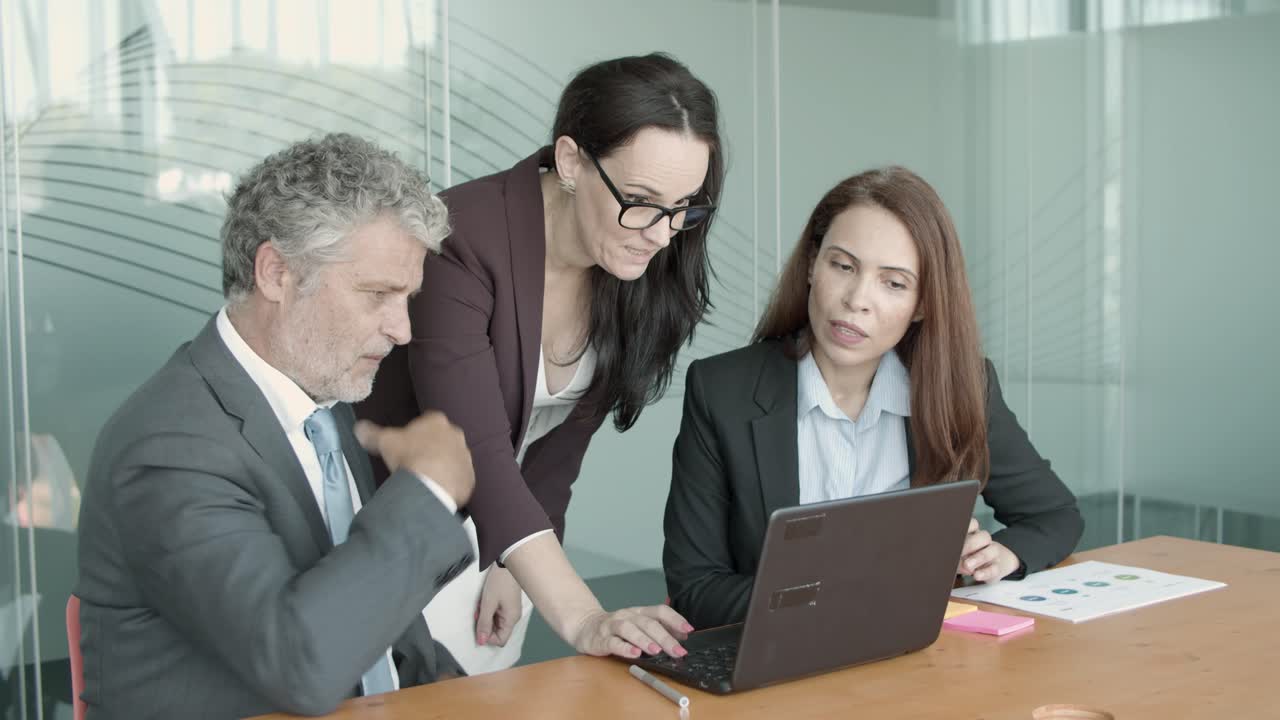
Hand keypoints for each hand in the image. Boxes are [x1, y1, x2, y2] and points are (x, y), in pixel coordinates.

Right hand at [355, 412, 473, 506]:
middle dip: (432, 448)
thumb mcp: (384, 441)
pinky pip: (460, 478)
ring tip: (426, 479)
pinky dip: (451, 483)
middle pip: (442, 439)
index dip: (416, 433)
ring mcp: (465, 456)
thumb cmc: (408, 456)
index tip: (407, 445)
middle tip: (416, 462)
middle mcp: (456, 434)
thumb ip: (371, 433)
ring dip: (443, 465)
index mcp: (437, 421)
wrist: (431, 484)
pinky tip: (437, 490)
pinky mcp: (470, 476)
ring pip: (453, 458)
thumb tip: (358, 428)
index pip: (427, 422)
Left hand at [476, 566, 522, 646]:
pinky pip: (496, 613)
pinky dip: (489, 610)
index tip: (479, 624)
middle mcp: (513, 617)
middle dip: (485, 624)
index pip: (500, 640)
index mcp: (511, 619)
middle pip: (497, 631)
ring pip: (495, 622)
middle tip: (479, 611)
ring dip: (486, 616)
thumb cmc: (498, 582)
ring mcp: (511, 610)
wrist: (506, 562)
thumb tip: (481, 642)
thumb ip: (484, 623)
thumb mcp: (488, 603)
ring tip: (482, 604)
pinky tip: (485, 600)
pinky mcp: (507, 603)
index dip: (488, 637)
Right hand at [569, 605, 692, 659]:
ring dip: (644, 640)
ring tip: (656, 651)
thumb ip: (659, 628)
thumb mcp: (638, 624)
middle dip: (665, 637)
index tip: (689, 630)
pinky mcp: (600, 639)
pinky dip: (624, 648)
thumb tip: (683, 634)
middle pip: (648, 623)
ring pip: (630, 629)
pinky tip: (634, 654)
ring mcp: (613, 626)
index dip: (675, 619)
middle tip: (678, 651)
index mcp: (639, 612)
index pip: (660, 611)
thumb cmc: (616, 628)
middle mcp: (627, 616)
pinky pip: (613, 643)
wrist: (584, 626)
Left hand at [958, 517, 1020, 582]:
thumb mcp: (962, 554)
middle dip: (971, 544)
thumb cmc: (973, 556)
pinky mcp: (998, 567)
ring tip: (967, 565)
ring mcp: (994, 554)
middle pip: (984, 537)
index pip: (974, 524)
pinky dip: (985, 572)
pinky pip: (994, 569)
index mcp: (975, 534)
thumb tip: (952, 560)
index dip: (968, 527)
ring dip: (978, 558)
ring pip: (991, 551)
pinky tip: (977, 575)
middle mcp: (986, 542)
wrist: (997, 564)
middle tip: (959, 553)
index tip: (958, 534)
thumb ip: (957, 555)